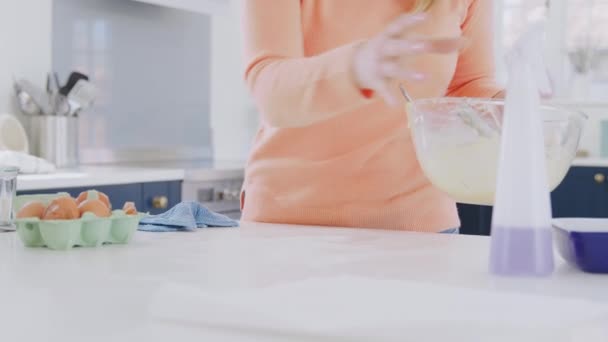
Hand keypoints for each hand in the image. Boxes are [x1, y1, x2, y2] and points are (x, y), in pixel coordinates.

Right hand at [352, 13, 467, 105]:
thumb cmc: (391, 48)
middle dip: (409, 46)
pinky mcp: (376, 82)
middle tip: (423, 46)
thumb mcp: (408, 41)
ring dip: (406, 73)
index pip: (400, 25)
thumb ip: (437, 43)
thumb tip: (467, 41)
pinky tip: (395, 104)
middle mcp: (384, 48)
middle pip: (396, 46)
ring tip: (424, 78)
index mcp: (392, 35)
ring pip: (392, 68)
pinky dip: (388, 96)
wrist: (357, 63)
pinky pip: (383, 89)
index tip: (425, 17)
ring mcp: (379, 65)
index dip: (411, 20)